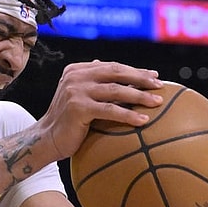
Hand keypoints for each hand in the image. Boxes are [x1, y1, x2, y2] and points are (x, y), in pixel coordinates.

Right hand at [39, 60, 163, 159]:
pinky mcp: (78, 108)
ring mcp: (75, 91)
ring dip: (139, 96)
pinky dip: (128, 115)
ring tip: (157, 102)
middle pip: (116, 73)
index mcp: (76, 70)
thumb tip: (118, 71)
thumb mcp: (79, 96)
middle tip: (160, 86)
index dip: (134, 71)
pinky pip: (110, 110)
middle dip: (141, 79)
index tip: (154, 77)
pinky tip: (143, 120)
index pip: (111, 66)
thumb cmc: (67, 121)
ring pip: (116, 90)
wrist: (46, 139)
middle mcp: (75, 76)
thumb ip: (93, 82)